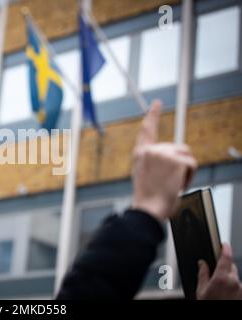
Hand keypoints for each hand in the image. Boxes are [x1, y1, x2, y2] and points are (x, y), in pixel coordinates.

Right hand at [131, 100, 196, 221]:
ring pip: (186, 155)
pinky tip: (178, 185)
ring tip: (172, 184)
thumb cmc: (148, 198)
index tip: (156, 103)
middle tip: (168, 183)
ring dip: (184, 170)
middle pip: (177, 147)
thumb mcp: (146, 176)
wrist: (148, 208)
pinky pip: (192, 164)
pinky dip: (189, 176)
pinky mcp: (175, 159)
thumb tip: (174, 158)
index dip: (152, 115)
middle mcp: (150, 150)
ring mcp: (163, 153)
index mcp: (140, 154)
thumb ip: (155, 162)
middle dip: (179, 163)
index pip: (146, 130)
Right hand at [197, 243, 241, 299]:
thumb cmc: (209, 304)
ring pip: (235, 278)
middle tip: (215, 275)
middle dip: (224, 268)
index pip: (226, 257)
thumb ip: (203, 274)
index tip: (224, 244)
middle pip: (231, 267)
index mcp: (222, 278)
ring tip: (219, 290)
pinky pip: (238, 287)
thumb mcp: (201, 290)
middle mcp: (235, 282)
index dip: (225, 248)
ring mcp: (241, 289)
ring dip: (229, 280)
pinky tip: (225, 295)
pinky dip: (233, 288)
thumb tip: (202, 264)